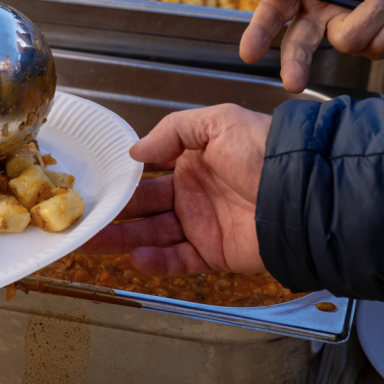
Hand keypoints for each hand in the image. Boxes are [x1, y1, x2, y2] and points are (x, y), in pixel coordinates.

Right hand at [80, 104, 269, 276]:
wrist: (300, 190)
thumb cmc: (265, 150)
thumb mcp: (218, 121)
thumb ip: (173, 131)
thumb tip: (135, 151)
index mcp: (192, 160)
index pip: (148, 173)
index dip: (122, 180)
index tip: (95, 184)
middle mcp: (193, 194)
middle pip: (143, 207)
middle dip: (113, 213)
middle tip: (82, 218)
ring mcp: (202, 225)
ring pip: (153, 235)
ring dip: (122, 239)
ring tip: (92, 241)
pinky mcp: (214, 253)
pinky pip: (178, 260)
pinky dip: (156, 262)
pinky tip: (135, 257)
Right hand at [239, 0, 383, 92]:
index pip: (277, 7)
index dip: (261, 30)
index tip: (250, 51)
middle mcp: (326, 10)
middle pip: (299, 44)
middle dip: (295, 64)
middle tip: (294, 82)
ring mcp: (353, 28)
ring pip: (349, 42)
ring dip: (376, 14)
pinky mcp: (381, 42)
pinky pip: (381, 44)